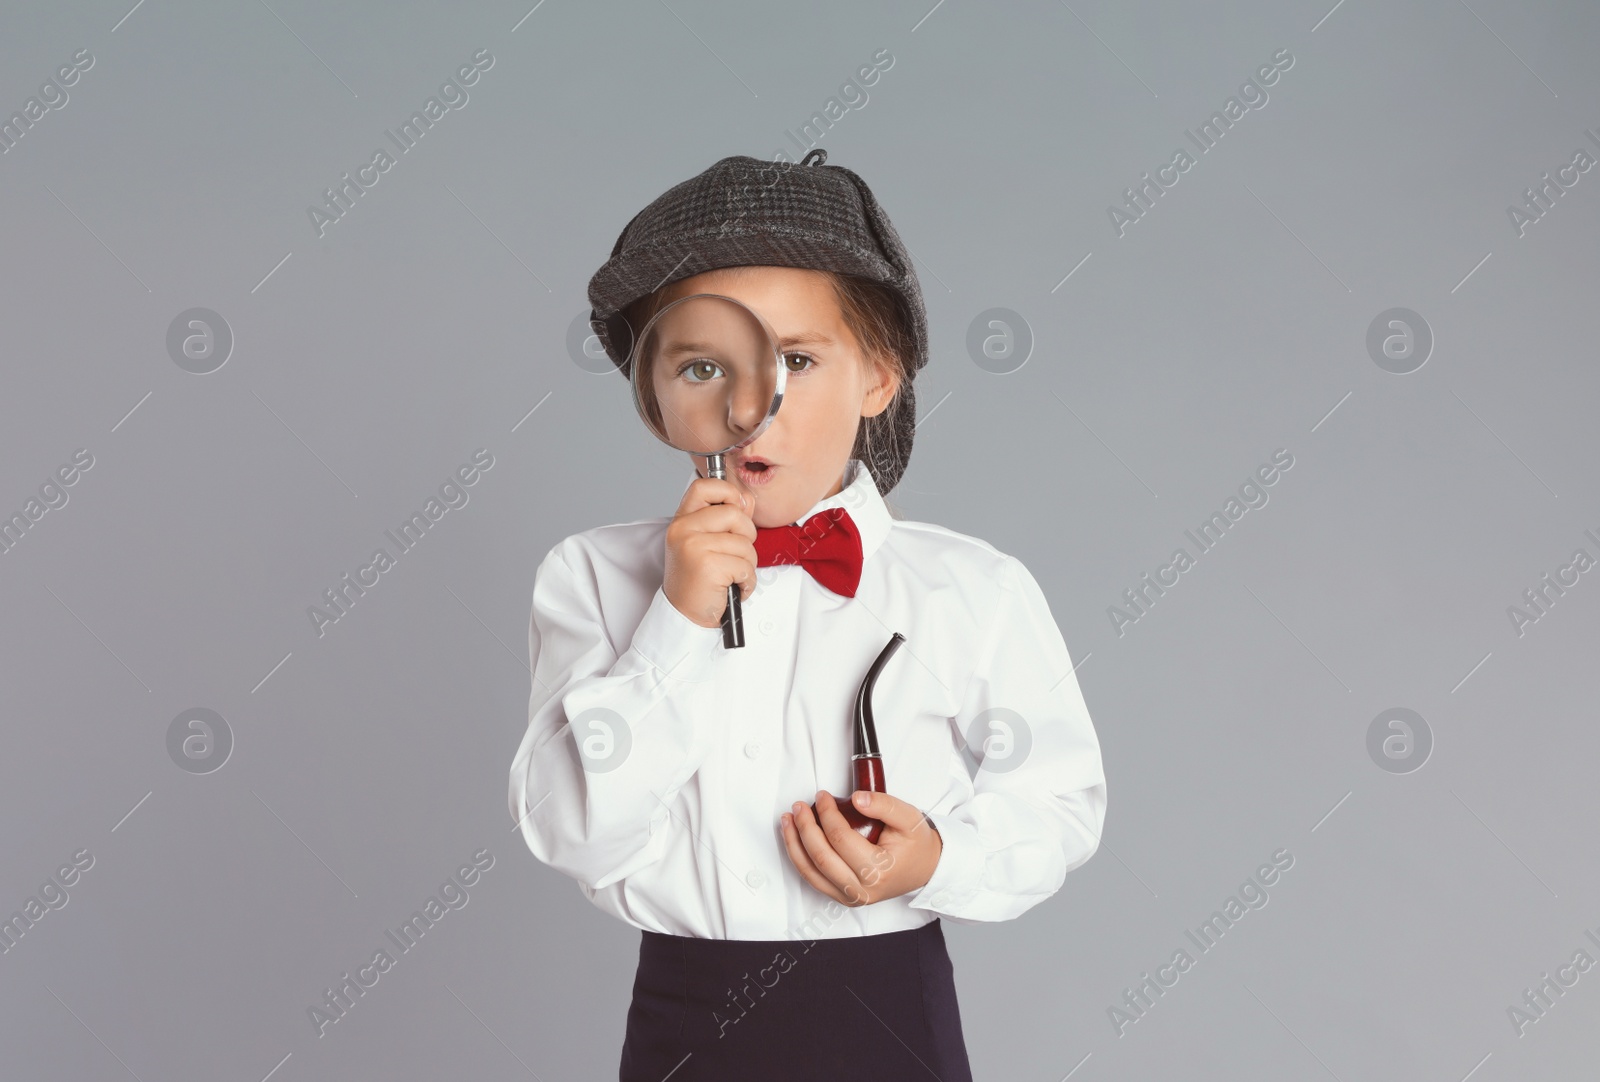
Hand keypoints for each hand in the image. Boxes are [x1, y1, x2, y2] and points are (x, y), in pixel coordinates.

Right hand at [663, 472, 757, 628]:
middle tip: (734, 555)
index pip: (704, 486)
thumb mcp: (706, 543)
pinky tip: (732, 587)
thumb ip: (727, 519)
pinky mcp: (708, 566)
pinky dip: (747, 581)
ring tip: (731, 575)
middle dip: (746, 537)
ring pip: (745, 543)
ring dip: (747, 565)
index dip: (728, 491)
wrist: (685, 615)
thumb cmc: (698, 580)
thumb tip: (747, 499)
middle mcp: (683, 530)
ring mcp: (693, 547)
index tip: (738, 508)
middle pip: (735, 514)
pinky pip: (745, 566)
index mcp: (682, 520)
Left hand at [780, 790, 942, 906]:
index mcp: (879, 871)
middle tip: (800, 805)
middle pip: (822, 856)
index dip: (827, 814)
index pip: (841, 839)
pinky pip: (813, 879)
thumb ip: (884, 805)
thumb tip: (857, 798)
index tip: (822, 796)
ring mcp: (851, 896)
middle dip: (805, 828)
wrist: (926, 868)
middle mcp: (862, 889)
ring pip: (811, 872)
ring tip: (788, 820)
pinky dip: (799, 858)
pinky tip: (794, 839)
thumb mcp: (909, 817)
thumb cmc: (916, 845)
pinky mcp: (843, 897)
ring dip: (794, 844)